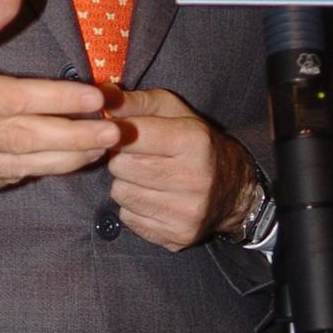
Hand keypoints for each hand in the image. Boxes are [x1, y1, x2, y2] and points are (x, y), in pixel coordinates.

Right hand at [0, 0, 119, 197]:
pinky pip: (4, 180)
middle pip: (25, 139)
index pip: (16, 98)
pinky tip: (63, 160)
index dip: (60, 99)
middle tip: (114, 132)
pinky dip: (36, 170)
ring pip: (20, 166)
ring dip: (65, 159)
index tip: (98, 98)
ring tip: (99, 148)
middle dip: (74, 136)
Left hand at [106, 87, 254, 251]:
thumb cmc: (195, 143)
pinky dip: (133, 207)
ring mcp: (186, 212)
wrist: (233, 190)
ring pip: (121, 193)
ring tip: (147, 177)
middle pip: (121, 167)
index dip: (117, 133)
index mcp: (193, 141)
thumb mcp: (172, 111)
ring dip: (126, 184)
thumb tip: (99, 97)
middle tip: (138, 156)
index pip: (132, 135)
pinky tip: (153, 198)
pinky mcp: (177, 236)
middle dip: (122, 159)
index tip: (117, 133)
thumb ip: (135, 102)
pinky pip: (129, 218)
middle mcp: (194, 179)